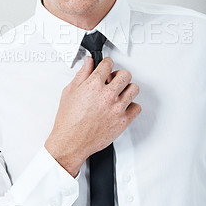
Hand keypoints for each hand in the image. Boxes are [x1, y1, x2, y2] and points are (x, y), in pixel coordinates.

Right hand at [44, 56, 140, 176]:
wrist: (71, 142)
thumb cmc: (68, 121)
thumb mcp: (70, 92)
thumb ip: (82, 74)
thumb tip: (88, 63)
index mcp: (93, 85)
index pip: (108, 64)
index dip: (107, 64)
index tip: (106, 67)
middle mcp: (108, 95)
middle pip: (125, 74)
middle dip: (118, 75)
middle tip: (113, 81)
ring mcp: (117, 108)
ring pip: (134, 89)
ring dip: (127, 89)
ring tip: (119, 94)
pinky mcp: (123, 121)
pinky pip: (137, 107)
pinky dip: (131, 106)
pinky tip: (122, 107)